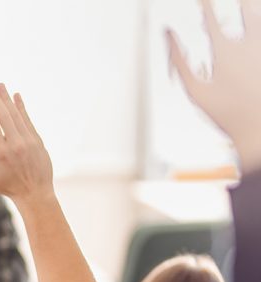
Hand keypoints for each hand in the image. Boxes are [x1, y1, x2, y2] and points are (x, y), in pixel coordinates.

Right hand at [0, 83, 53, 205]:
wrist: (35, 194)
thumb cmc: (9, 187)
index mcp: (0, 152)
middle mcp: (14, 144)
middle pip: (3, 115)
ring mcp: (28, 141)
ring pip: (16, 115)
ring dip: (7, 99)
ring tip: (0, 85)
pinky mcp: (37, 140)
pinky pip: (27, 120)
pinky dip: (22, 107)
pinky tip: (16, 96)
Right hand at [168, 0, 260, 172]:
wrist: (260, 130)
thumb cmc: (226, 114)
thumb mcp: (194, 90)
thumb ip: (179, 60)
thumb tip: (167, 36)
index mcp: (225, 52)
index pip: (211, 18)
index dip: (205, 3)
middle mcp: (250, 45)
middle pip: (246, 9)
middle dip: (239, 1)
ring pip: (259, 19)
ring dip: (252, 10)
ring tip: (248, 6)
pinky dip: (258, 29)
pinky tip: (255, 34)